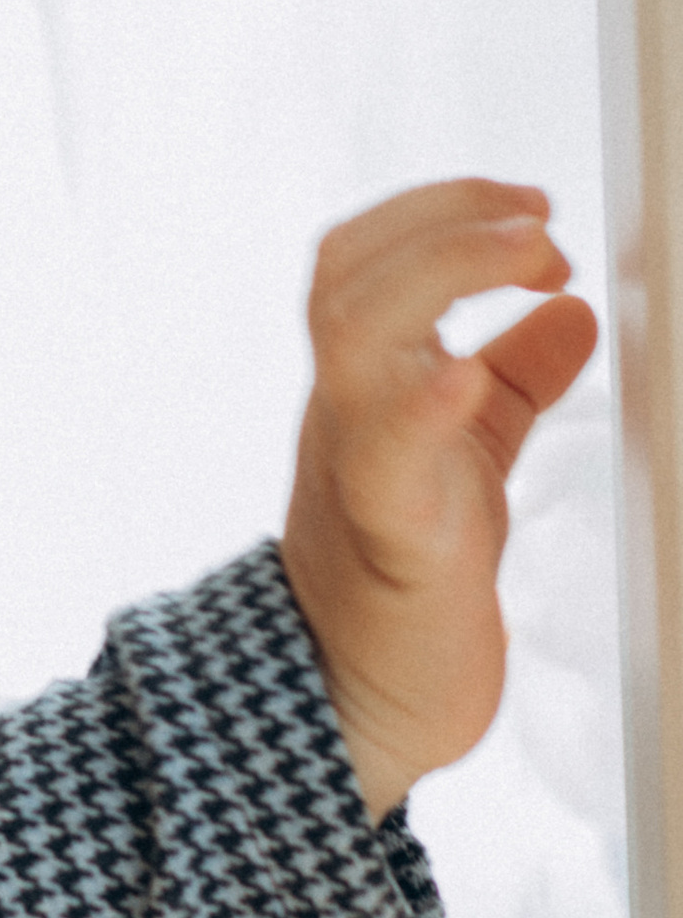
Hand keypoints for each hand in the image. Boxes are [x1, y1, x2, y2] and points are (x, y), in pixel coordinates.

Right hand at [277, 180, 597, 820]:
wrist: (351, 706)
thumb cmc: (403, 583)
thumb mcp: (467, 459)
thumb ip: (512, 382)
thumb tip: (573, 310)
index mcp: (361, 390)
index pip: (364, 261)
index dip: (440, 210)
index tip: (533, 211)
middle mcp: (344, 415)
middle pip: (346, 276)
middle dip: (442, 220)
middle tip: (538, 219)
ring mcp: (357, 470)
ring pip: (352, 336)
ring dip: (440, 272)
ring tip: (525, 253)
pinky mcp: (390, 538)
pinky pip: (387, 458)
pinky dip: (426, 404)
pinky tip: (470, 374)